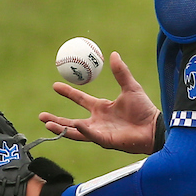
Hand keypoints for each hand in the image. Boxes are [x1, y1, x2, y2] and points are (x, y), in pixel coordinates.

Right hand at [38, 52, 159, 154]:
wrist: (154, 127)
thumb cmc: (144, 109)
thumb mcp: (130, 87)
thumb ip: (121, 72)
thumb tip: (114, 54)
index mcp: (101, 108)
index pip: (80, 100)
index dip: (67, 92)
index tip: (55, 85)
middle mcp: (97, 122)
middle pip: (71, 121)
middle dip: (55, 119)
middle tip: (41, 116)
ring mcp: (100, 133)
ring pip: (75, 131)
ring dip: (61, 128)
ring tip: (47, 124)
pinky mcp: (105, 141)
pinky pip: (91, 135)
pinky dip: (83, 130)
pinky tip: (77, 124)